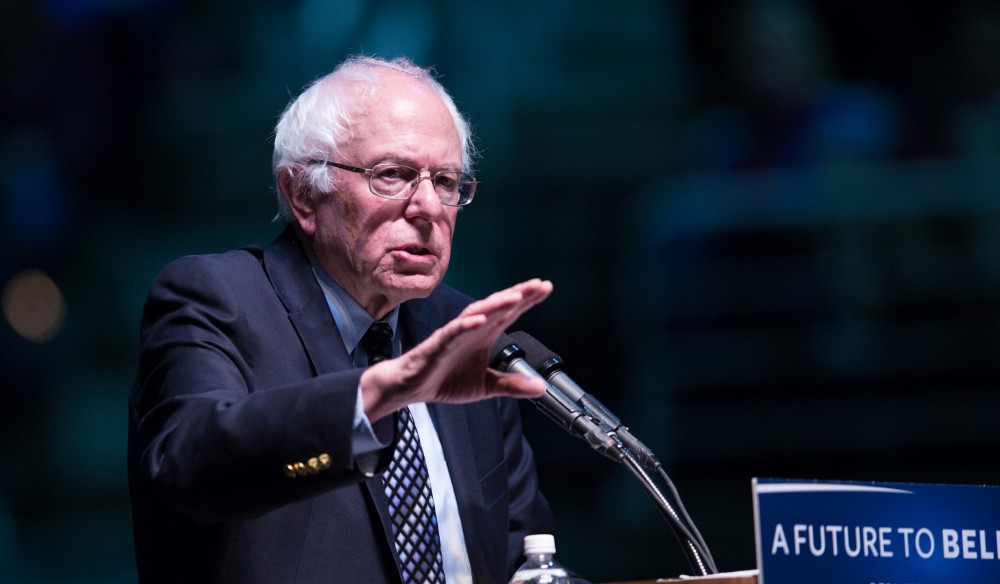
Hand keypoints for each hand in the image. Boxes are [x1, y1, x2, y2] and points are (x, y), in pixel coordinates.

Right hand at [360, 278, 552, 421]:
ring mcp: (456, 334)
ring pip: (478, 313)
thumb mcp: (486, 385)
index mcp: (485, 334)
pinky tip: (480, 320)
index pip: (510, 312)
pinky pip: (454, 331)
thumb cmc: (446, 379)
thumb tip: (540, 388)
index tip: (546, 288)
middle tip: (539, 284)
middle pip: (498, 306)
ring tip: (516, 296)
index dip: (528, 300)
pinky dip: (467, 324)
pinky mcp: (439, 343)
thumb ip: (512, 384)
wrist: (413, 386)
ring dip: (496, 304)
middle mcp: (473, 328)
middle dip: (519, 294)